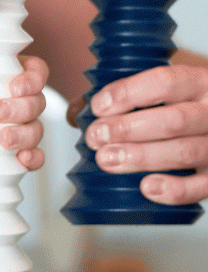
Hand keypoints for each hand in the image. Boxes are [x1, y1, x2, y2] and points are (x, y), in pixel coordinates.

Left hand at [0, 56, 48, 224]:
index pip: (26, 67)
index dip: (32, 75)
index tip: (15, 85)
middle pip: (36, 99)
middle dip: (26, 105)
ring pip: (35, 129)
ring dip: (28, 133)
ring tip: (2, 140)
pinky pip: (29, 159)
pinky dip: (33, 159)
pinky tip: (21, 160)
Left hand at [83, 63, 207, 204]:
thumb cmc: (181, 105)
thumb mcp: (158, 91)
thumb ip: (118, 99)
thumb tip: (77, 114)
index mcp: (198, 83)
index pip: (166, 82)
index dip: (128, 93)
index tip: (99, 106)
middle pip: (174, 120)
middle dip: (128, 129)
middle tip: (96, 137)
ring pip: (185, 152)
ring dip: (141, 157)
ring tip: (107, 159)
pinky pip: (203, 186)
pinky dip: (175, 189)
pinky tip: (147, 187)